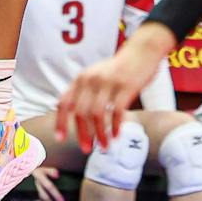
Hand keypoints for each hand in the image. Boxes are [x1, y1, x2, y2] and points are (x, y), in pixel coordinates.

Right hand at [22, 164, 65, 200]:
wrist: (15, 172)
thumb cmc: (29, 171)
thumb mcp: (39, 168)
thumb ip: (49, 171)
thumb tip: (58, 174)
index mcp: (38, 175)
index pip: (49, 186)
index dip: (56, 195)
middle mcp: (32, 183)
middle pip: (44, 197)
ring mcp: (26, 190)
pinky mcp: (21, 195)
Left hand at [59, 24, 168, 149]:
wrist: (141, 52)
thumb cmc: (118, 69)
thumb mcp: (95, 75)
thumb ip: (84, 91)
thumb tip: (72, 113)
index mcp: (81, 79)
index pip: (64, 102)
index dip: (60, 122)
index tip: (60, 138)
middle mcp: (91, 80)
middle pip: (80, 112)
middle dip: (82, 134)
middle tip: (87, 148)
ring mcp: (108, 83)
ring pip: (97, 114)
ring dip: (99, 134)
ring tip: (104, 145)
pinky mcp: (125, 87)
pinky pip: (117, 111)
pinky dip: (115, 126)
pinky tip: (116, 135)